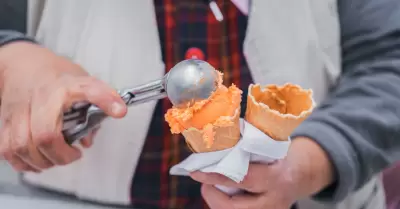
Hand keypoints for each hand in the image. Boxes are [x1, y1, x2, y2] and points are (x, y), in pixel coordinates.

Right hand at [0, 42, 126, 171]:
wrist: (20, 64)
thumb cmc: (55, 76)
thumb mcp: (81, 82)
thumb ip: (93, 108)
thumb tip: (87, 141)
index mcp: (68, 85)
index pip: (90, 89)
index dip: (106, 99)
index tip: (121, 110)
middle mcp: (42, 97)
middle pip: (45, 135)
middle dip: (61, 155)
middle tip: (73, 154)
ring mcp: (20, 110)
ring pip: (22, 146)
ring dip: (42, 161)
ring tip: (55, 159)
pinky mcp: (4, 121)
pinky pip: (7, 149)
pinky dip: (22, 162)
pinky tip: (36, 160)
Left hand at [190, 137, 334, 208]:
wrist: (298, 177)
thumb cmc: (277, 158)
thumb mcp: (268, 149)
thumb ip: (247, 148)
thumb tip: (216, 141)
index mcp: (275, 177)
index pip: (242, 179)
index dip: (217, 176)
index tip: (196, 172)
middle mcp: (274, 200)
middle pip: (234, 207)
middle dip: (213, 196)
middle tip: (204, 183)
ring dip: (217, 202)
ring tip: (212, 187)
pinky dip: (224, 205)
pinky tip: (222, 195)